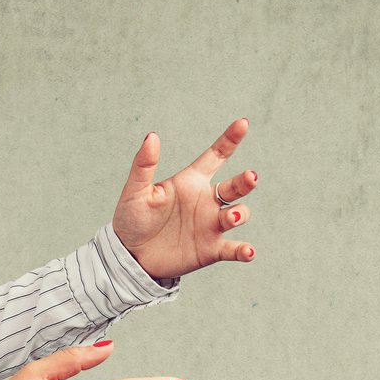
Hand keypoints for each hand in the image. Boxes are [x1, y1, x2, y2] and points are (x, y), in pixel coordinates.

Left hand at [111, 118, 259, 283]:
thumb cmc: (132, 218)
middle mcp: (206, 201)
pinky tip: (249, 252)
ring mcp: (211, 225)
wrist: (130, 256)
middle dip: (245, 182)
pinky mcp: (211, 249)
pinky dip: (244, 251)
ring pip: (238, 214)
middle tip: (250, 177)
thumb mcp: (135, 191)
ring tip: (232, 216)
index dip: (230, 139)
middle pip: (235, 186)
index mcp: (191, 181)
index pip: (216, 156)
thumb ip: (144, 165)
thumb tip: (152, 136)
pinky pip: (233, 248)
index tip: (243, 123)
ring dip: (240, 213)